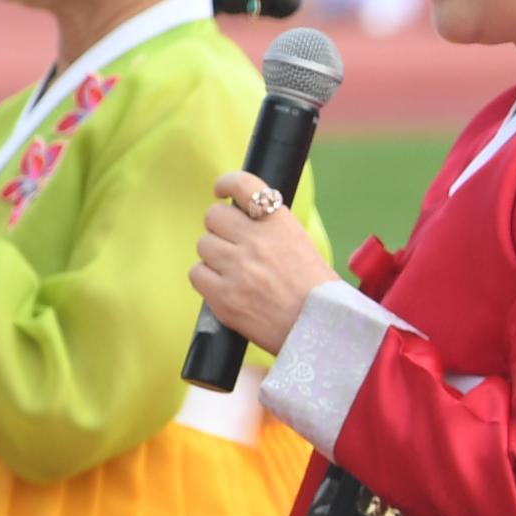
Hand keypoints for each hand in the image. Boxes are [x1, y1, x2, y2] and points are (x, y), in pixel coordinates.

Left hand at [193, 171, 335, 349]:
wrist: (319, 331)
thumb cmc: (315, 291)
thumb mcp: (300, 244)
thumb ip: (270, 228)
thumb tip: (239, 215)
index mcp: (279, 224)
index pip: (243, 185)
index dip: (226, 183)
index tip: (220, 191)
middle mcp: (256, 241)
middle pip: (214, 216)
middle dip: (220, 228)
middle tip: (232, 243)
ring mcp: (237, 269)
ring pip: (203, 245)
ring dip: (214, 256)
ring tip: (234, 271)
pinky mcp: (223, 297)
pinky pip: (196, 274)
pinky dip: (207, 279)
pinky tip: (225, 287)